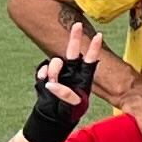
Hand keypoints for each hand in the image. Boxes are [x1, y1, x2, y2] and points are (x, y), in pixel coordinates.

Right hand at [24, 21, 100, 141]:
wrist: (52, 117)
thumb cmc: (68, 112)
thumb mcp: (73, 107)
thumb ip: (66, 96)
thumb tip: (53, 84)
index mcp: (83, 77)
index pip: (90, 60)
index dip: (94, 48)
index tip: (99, 35)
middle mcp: (71, 71)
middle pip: (72, 51)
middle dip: (75, 37)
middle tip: (76, 24)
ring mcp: (58, 73)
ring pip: (55, 61)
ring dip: (54, 70)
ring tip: (52, 82)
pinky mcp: (45, 76)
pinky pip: (42, 69)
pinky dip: (42, 74)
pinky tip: (43, 82)